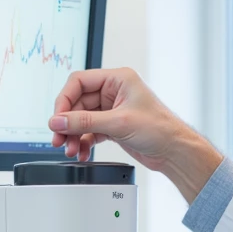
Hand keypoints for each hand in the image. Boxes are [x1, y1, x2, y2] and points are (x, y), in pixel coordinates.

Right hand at [48, 66, 222, 202]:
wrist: (175, 152)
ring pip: (82, 119)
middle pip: (78, 103)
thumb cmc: (160, 129)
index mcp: (118, 79)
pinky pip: (90, 131)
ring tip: (71, 149)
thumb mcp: (118, 123)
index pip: (79, 82)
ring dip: (74, 135)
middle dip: (68, 123)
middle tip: (59, 138)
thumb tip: (59, 120)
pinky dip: (84, 142)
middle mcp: (114, 92)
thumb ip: (85, 122)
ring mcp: (113, 109)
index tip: (57, 118)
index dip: (65, 100)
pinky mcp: (113, 126)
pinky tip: (82, 152)